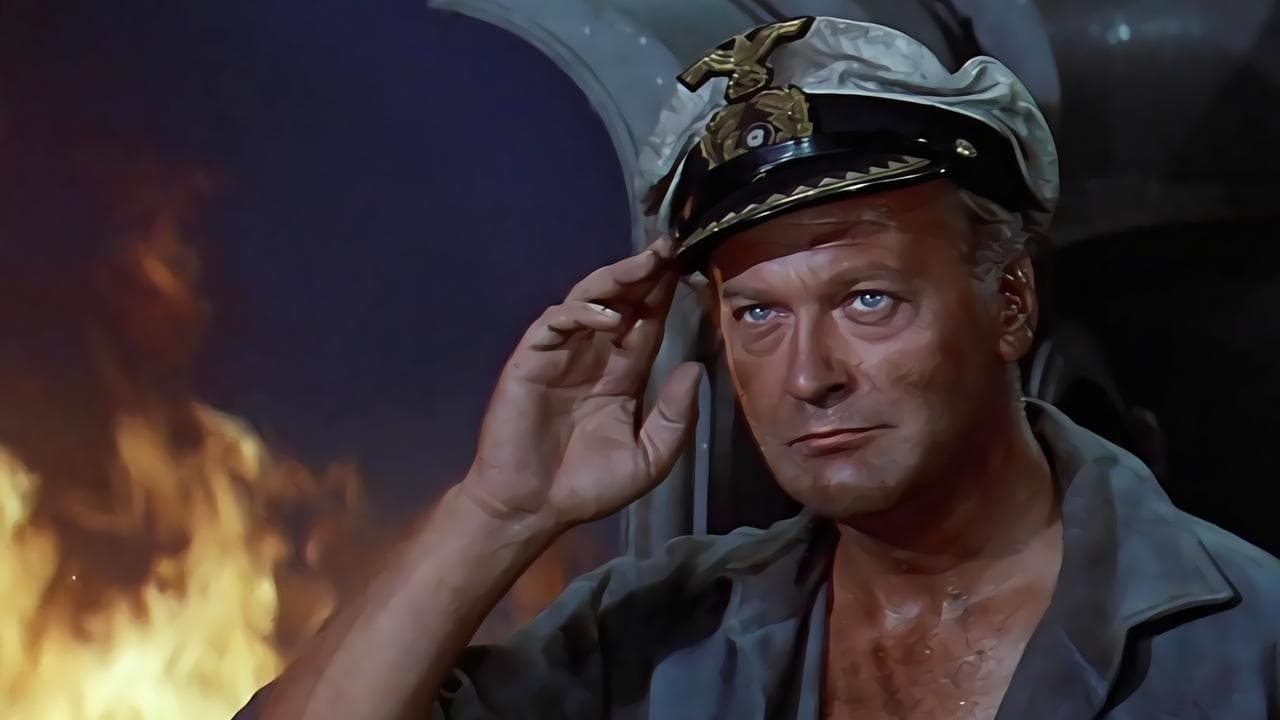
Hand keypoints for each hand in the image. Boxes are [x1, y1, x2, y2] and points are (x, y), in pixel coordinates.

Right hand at [460, 237, 701, 531]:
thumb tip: (696, 367)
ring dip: (616, 280)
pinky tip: (608, 317)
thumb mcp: (649, 457)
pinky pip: (555, 323)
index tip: (690, 267)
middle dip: (644, 273)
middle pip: (620, 301)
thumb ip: (675, 416)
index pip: (647, 323)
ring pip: (588, 300)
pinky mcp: (530, 359)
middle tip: (670, 246)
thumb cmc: (587, 487)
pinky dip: (581, 314)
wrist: (532, 509)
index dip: (665, 296)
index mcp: (621, 375)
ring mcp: (559, 354)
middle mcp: (592, 356)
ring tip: (645, 264)